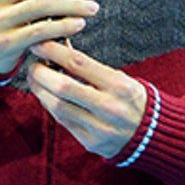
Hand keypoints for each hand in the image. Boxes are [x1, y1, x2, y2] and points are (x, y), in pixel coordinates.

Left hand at [27, 39, 146, 158]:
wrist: (152, 134)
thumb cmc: (130, 98)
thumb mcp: (118, 78)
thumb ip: (89, 67)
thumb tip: (58, 46)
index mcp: (118, 86)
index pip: (79, 63)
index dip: (54, 51)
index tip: (39, 43)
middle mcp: (109, 107)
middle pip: (63, 87)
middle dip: (41, 73)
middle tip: (32, 64)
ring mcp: (99, 127)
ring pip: (58, 107)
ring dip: (40, 91)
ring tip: (34, 79)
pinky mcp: (90, 142)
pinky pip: (62, 122)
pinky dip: (49, 106)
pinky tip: (44, 95)